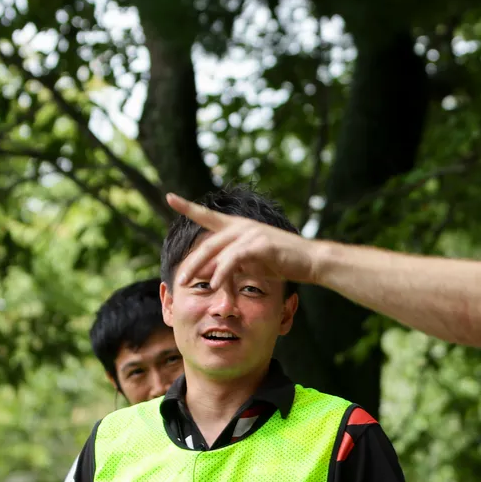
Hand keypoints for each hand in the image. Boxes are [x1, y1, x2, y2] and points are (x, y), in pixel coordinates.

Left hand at [166, 193, 319, 287]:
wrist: (311, 261)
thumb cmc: (283, 262)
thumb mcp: (252, 263)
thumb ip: (231, 264)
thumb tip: (208, 273)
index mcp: (239, 227)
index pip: (208, 215)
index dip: (188, 206)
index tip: (170, 197)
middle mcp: (243, 226)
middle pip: (207, 243)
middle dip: (191, 262)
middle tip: (179, 279)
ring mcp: (251, 233)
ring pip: (216, 251)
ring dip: (200, 269)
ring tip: (188, 283)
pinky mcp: (260, 244)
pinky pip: (233, 258)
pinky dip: (222, 271)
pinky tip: (215, 284)